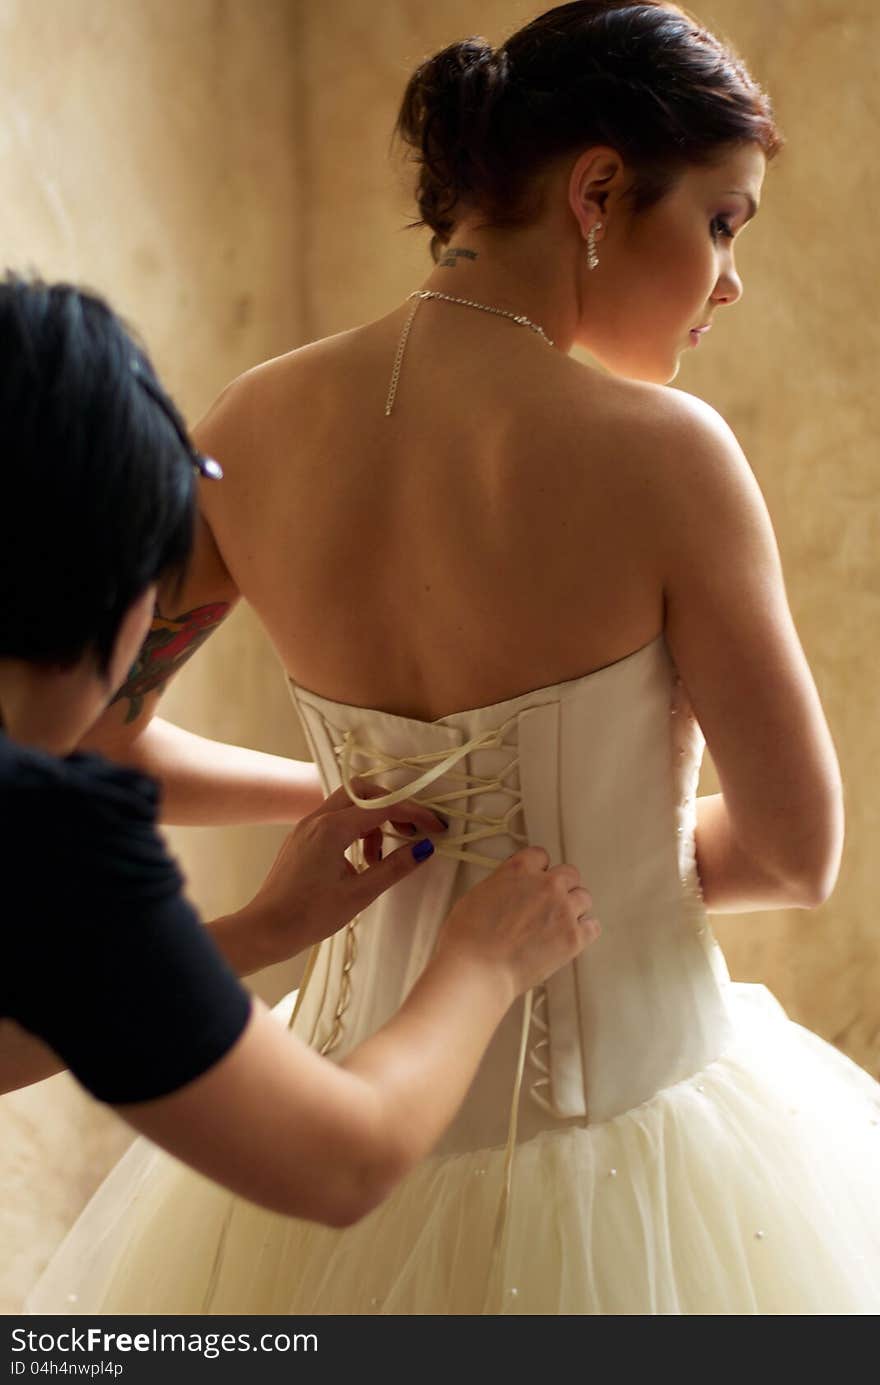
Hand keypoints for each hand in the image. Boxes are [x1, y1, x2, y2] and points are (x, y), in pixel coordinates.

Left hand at [243, 780, 446, 963]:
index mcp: (332, 829)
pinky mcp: (301, 837)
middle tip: (410, 831)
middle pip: (365, 793)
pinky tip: (360, 861)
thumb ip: (395, 867)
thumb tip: (425, 848)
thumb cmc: (310, 915)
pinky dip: (355, 830)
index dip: (416, 814)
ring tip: (379, 859)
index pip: (384, 807)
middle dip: (392, 806)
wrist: (266, 929)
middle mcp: (317, 819)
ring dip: (372, 822)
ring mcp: (306, 826)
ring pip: (349, 805)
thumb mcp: (360, 893)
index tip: (438, 827)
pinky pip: (334, 819)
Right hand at [436, 846, 598, 1000]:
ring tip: (559, 924)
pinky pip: (593, 926)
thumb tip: (509, 893)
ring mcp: (563, 910)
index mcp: (518, 870)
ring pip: (584, 897)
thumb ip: (501, 886)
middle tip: (549, 904)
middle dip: (560, 887)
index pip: (540, 856)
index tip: (536, 880)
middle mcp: (546, 885)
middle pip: (569, 874)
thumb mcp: (477, 896)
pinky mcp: (573, 937)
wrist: (478, 970)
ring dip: (573, 908)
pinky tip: (571, 938)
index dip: (538, 870)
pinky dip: (584, 931)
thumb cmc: (467, 939)